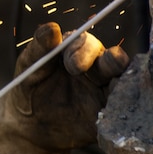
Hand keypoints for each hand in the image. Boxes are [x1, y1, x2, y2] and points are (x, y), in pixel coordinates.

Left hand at [0, 22, 128, 153]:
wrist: (28, 125)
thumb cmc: (27, 89)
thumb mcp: (28, 66)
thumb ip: (39, 48)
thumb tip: (52, 28)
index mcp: (76, 50)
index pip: (87, 43)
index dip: (83, 51)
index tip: (71, 66)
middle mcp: (95, 67)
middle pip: (114, 59)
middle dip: (112, 62)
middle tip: (102, 72)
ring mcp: (104, 91)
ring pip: (124, 82)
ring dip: (124, 83)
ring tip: (115, 89)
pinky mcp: (108, 113)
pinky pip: (122, 109)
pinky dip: (125, 107)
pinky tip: (119, 110)